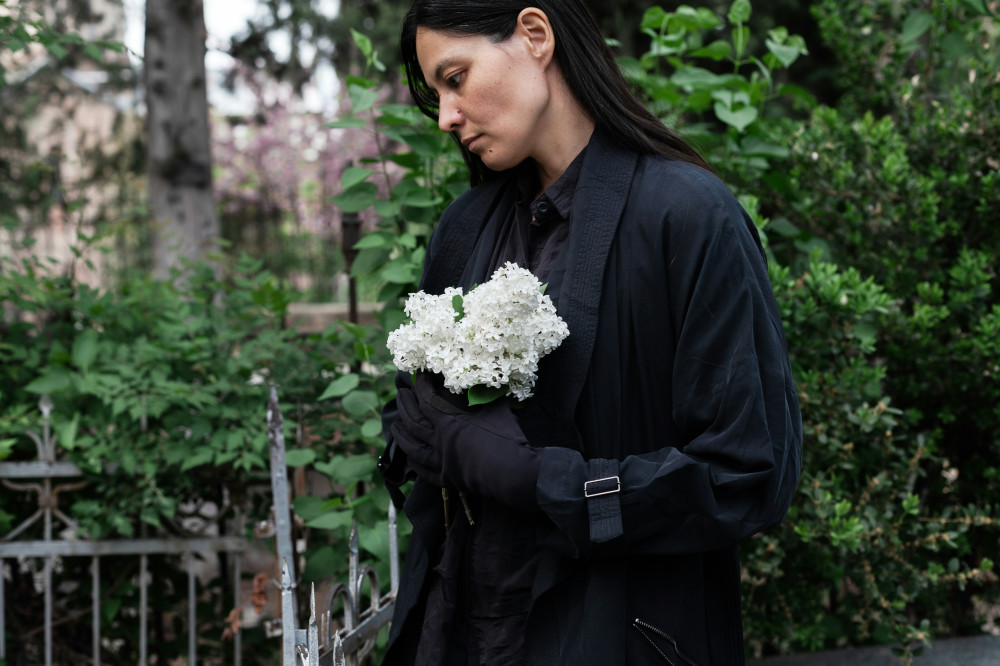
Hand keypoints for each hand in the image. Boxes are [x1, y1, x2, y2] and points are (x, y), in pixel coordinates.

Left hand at [390, 374, 541, 512]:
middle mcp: (439, 442)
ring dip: (401, 435)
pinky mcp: (448, 479)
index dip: (421, 385)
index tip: (420, 375)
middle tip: (400, 393)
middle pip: (414, 422)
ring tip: (394, 425)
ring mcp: (442, 462)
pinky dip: (415, 464)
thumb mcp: (497, 409)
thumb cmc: (506, 438)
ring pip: (413, 448)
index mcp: (449, 423)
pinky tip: (410, 458)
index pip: (427, 400)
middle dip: (405, 405)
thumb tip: (483, 378)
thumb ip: (486, 394)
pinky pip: (425, 472)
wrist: (514, 472)